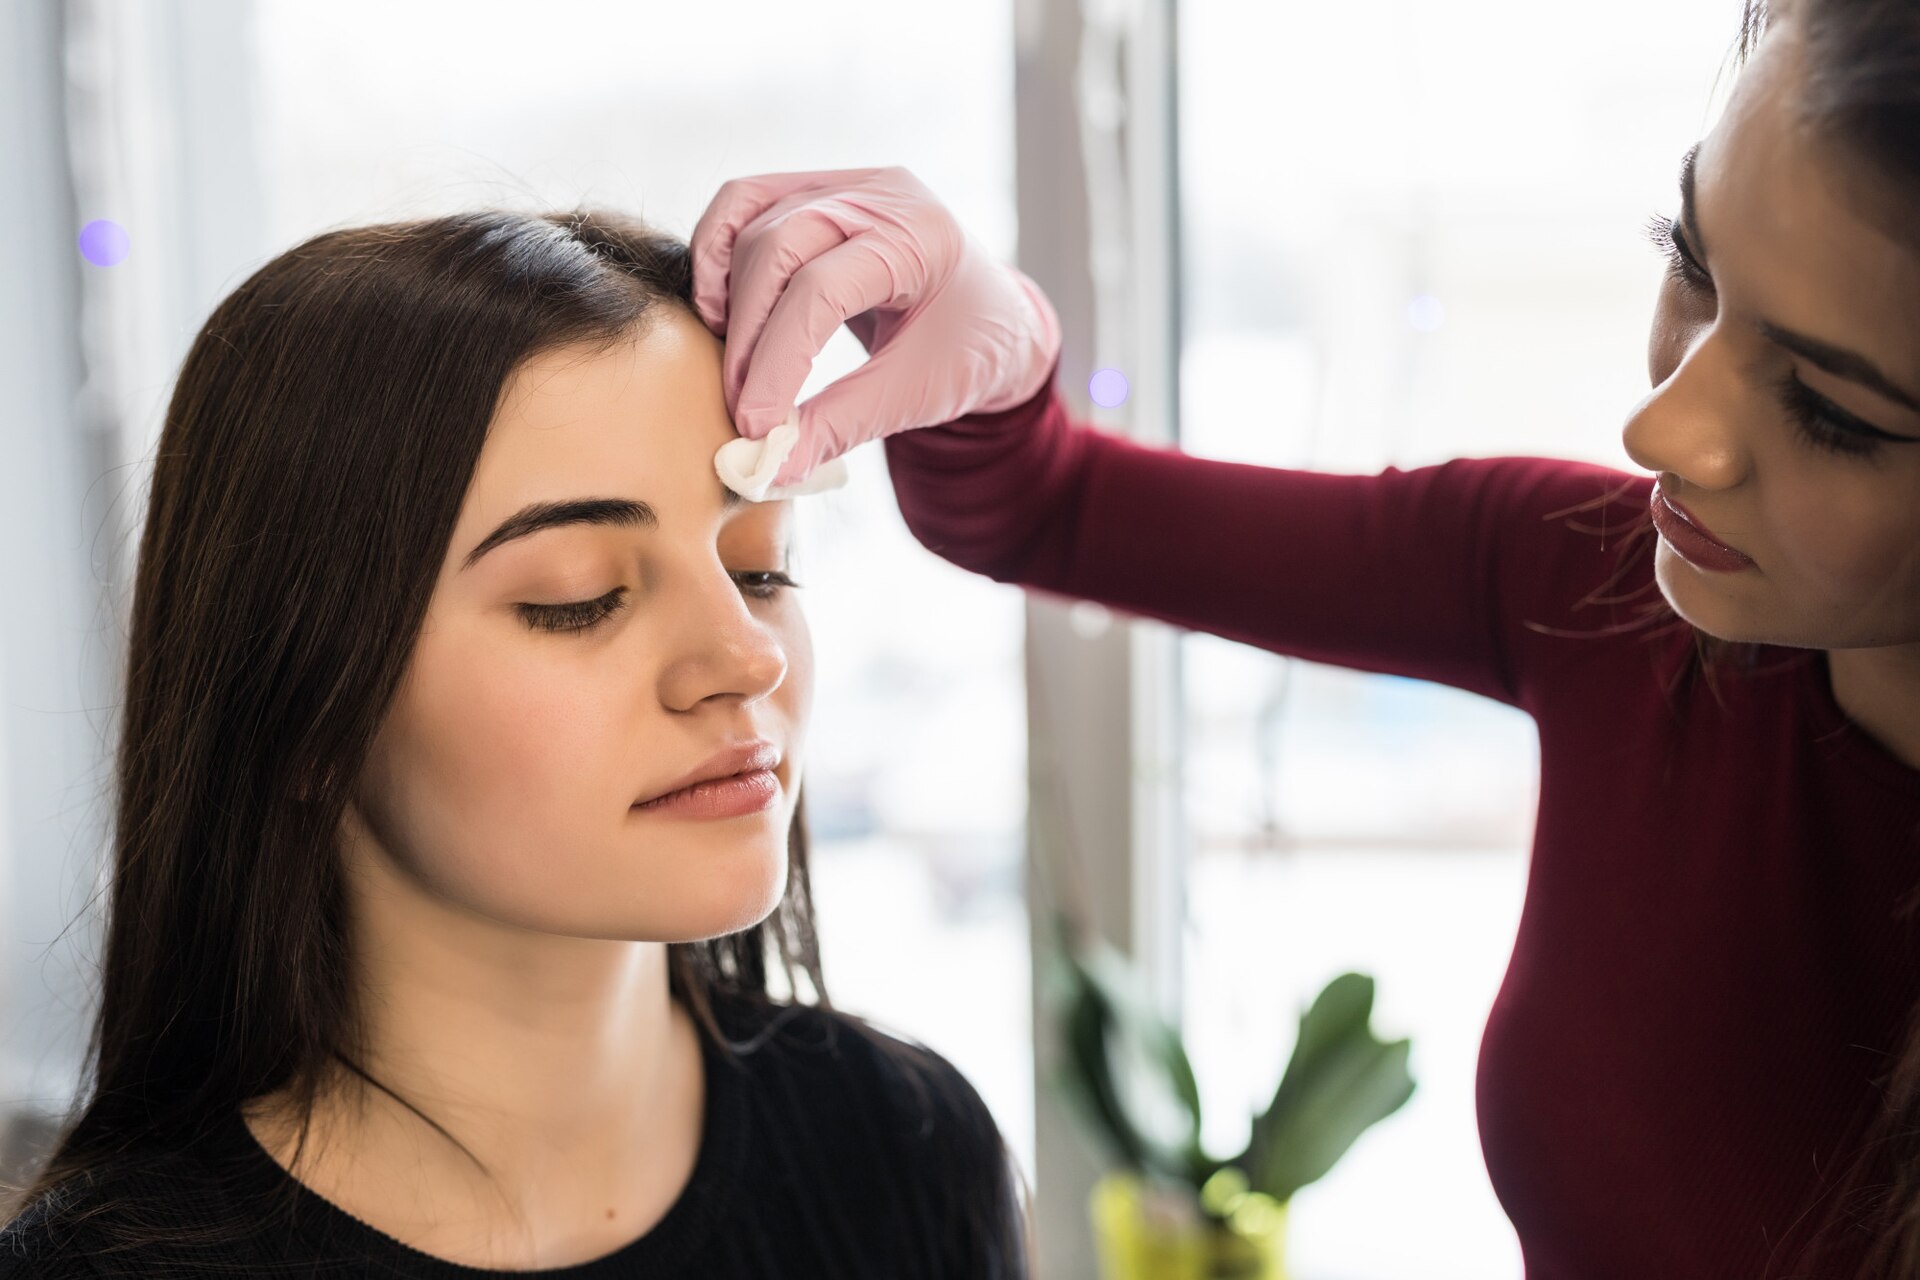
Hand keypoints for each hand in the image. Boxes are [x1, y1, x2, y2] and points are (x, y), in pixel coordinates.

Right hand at [692, 166, 1061, 490]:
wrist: (994, 319)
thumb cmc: (967, 353)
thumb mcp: (914, 396)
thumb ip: (840, 426)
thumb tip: (771, 467)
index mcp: (921, 239)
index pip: (821, 289)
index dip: (776, 360)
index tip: (754, 423)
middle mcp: (882, 195)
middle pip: (778, 245)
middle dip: (749, 333)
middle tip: (742, 405)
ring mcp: (846, 184)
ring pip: (752, 219)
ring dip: (728, 295)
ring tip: (732, 362)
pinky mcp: (815, 190)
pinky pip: (744, 203)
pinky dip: (718, 253)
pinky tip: (720, 311)